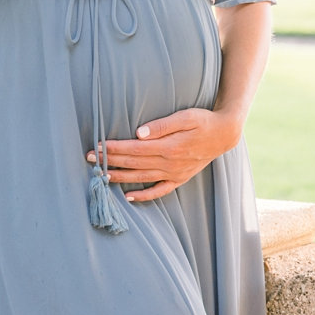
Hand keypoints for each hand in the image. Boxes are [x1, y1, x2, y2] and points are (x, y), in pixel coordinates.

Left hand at [87, 107, 243, 202]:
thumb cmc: (204, 120)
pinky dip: (144, 196)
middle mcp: (170, 163)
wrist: (225, 135)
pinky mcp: (179, 179)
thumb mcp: (187, 116)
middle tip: (89, 158)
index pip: (135, 149)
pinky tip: (129, 198)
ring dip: (120, 177)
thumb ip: (163, 125)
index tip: (98, 146)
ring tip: (101, 176)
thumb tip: (139, 132)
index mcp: (170, 147)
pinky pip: (159, 191)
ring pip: (142, 178)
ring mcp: (174, 174)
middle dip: (110, 160)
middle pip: (134, 163)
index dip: (115, 148)